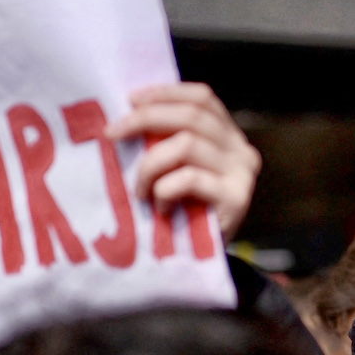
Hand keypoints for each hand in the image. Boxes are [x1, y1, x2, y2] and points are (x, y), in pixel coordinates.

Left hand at [110, 83, 262, 237]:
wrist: (201, 261)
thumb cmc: (182, 210)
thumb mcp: (176, 167)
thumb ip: (167, 140)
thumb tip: (128, 110)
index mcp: (227, 135)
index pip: (202, 98)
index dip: (166, 93)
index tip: (130, 100)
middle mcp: (241, 149)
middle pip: (191, 116)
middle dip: (144, 120)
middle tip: (112, 135)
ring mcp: (242, 174)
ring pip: (185, 145)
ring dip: (150, 166)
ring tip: (139, 191)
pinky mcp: (237, 199)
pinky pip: (189, 179)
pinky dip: (164, 190)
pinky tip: (160, 208)